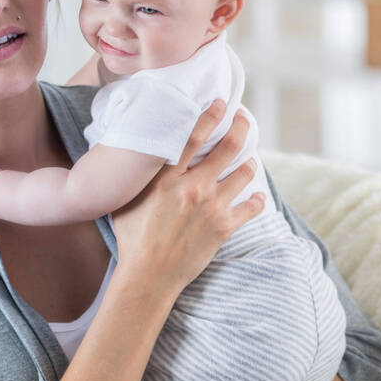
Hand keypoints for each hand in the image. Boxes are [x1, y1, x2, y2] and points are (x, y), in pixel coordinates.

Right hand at [111, 101, 263, 293]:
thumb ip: (134, 176)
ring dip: (249, 164)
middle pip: (228, 148)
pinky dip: (256, 200)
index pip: (193, 136)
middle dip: (241, 128)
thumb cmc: (131, 238)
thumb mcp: (125, 199)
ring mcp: (211, 207)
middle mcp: (192, 187)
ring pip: (244, 173)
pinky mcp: (224, 228)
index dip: (210, 115)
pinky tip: (256, 197)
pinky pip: (251, 207)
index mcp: (165, 178)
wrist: (147, 276)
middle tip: (245, 120)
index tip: (221, 103)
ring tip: (249, 161)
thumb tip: (131, 155)